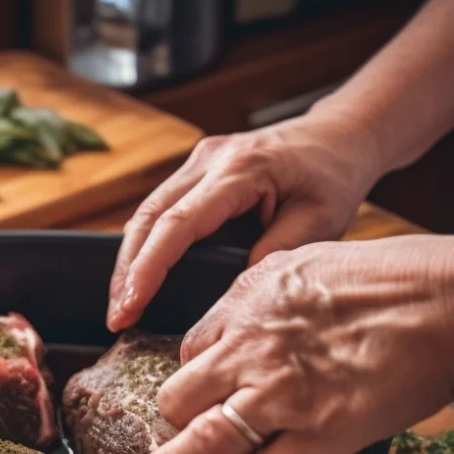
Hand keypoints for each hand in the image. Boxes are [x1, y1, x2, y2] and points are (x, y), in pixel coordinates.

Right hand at [107, 112, 382, 331]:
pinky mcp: (195, 171)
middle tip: (117, 317)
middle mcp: (209, 159)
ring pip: (146, 212)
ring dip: (130, 261)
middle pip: (148, 216)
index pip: (178, 223)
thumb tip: (232, 294)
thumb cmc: (332, 176)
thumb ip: (275, 254)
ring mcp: (198, 161)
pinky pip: (159, 209)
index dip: (149, 267)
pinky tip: (139, 278)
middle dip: (127, 271)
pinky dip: (145, 245)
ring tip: (122, 306)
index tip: (131, 305)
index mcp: (240, 169)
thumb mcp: (320, 221)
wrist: (337, 136)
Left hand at [139, 234, 453, 453]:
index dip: (192, 375)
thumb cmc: (398, 278)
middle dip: (176, 418)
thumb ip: (267, 296)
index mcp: (247, 300)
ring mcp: (280, 396)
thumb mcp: (308, 262)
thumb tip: (249, 324)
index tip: (199, 390)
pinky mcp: (319, 436)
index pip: (190, 348)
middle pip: (177, 397)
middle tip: (182, 433)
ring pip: (200, 444)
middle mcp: (250, 348)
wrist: (452, 304)